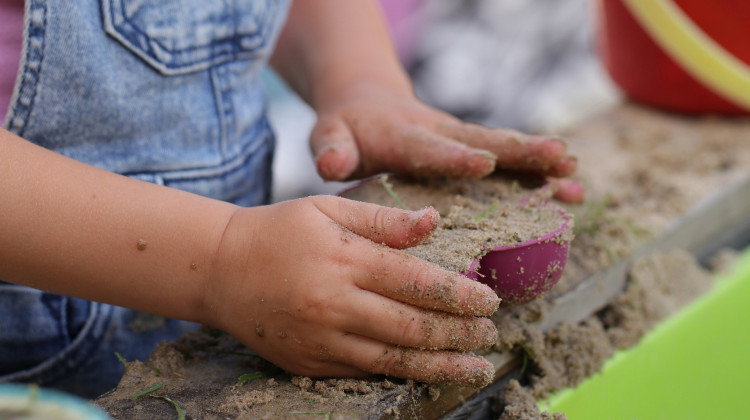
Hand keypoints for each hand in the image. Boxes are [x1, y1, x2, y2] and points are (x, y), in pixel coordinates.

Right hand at [203, 196, 499, 385]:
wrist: (219, 269)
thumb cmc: (279, 231)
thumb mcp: (328, 208)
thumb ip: (383, 219)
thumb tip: (434, 222)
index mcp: (345, 259)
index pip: (418, 282)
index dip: (461, 295)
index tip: (490, 300)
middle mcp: (335, 303)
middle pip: (413, 327)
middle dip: (460, 334)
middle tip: (489, 333)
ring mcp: (321, 339)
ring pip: (394, 360)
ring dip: (441, 366)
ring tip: (476, 367)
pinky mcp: (308, 363)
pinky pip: (364, 373)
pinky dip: (401, 375)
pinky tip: (427, 373)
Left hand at [311, 82, 583, 201]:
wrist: (367, 101)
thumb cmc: (347, 128)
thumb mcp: (330, 135)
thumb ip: (332, 149)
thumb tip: (332, 163)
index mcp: (404, 136)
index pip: (430, 148)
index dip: (455, 157)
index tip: (484, 163)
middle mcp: (440, 134)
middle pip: (484, 141)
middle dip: (521, 152)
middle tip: (559, 159)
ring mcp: (460, 141)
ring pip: (504, 150)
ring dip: (539, 163)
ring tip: (576, 178)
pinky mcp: (471, 149)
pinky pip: (508, 162)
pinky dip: (539, 175)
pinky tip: (572, 191)